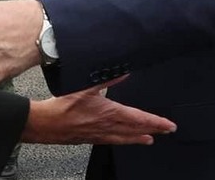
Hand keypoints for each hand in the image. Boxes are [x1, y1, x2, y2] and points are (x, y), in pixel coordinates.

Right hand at [22, 76, 175, 144]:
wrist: (46, 124)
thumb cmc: (62, 107)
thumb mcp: (85, 87)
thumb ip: (107, 79)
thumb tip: (124, 72)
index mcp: (109, 113)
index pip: (139, 118)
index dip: (156, 122)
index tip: (169, 125)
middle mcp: (107, 126)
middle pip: (135, 130)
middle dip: (153, 130)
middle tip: (166, 131)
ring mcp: (100, 135)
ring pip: (125, 138)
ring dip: (139, 138)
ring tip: (149, 140)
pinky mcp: (91, 139)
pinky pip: (112, 141)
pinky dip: (122, 141)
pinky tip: (122, 140)